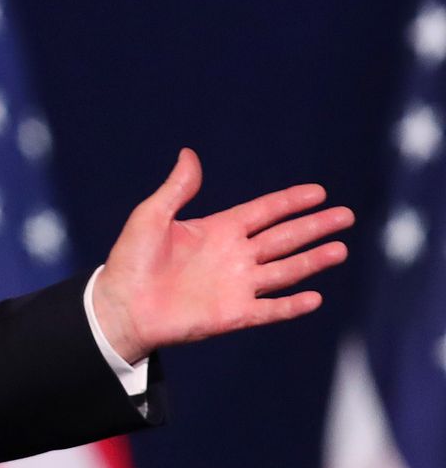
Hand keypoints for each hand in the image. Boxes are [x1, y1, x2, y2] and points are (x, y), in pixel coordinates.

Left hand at [91, 148, 350, 364]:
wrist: (121, 305)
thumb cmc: (131, 260)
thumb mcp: (151, 216)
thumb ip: (177, 189)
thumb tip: (188, 154)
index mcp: (217, 230)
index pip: (263, 212)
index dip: (290, 202)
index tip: (319, 192)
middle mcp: (234, 256)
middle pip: (283, 238)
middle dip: (314, 226)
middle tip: (346, 215)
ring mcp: (237, 286)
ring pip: (285, 270)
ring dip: (313, 261)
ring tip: (341, 249)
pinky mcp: (234, 314)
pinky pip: (270, 309)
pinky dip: (291, 305)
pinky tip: (314, 297)